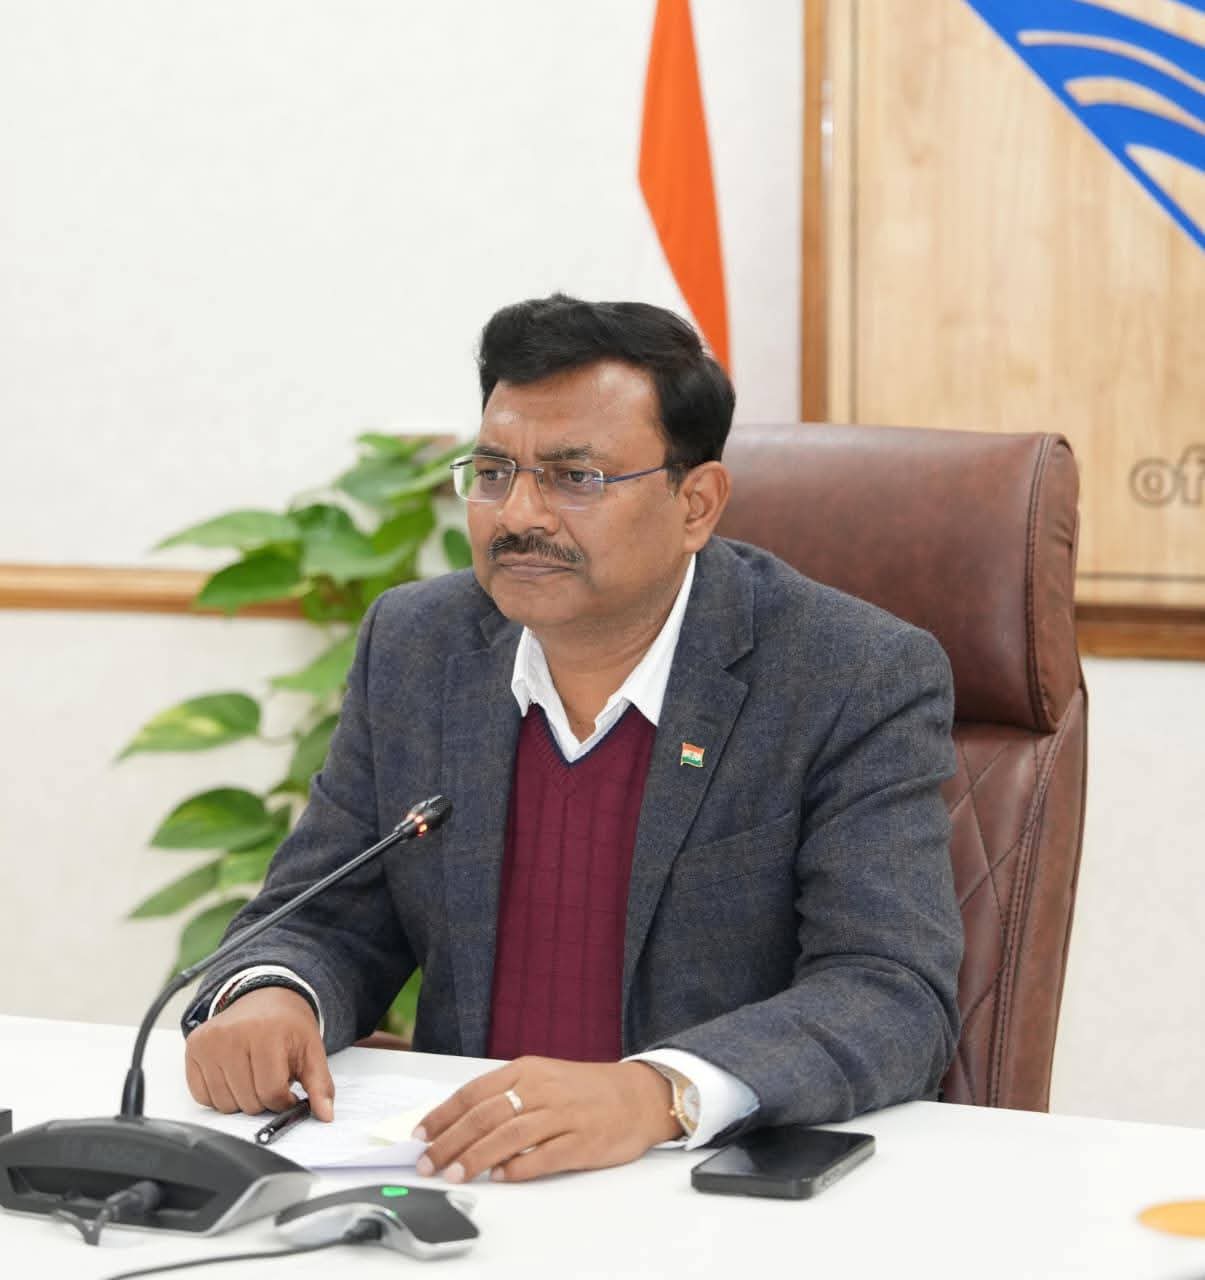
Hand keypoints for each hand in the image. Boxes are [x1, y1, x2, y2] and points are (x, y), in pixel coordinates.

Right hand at [183, 987, 334, 1120]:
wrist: (264, 996)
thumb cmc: (287, 1025)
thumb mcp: (311, 1049)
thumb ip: (320, 1084)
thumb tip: (326, 1115)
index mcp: (267, 1031)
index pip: (271, 1092)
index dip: (284, 1100)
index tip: (288, 1092)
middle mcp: (233, 1034)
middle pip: (248, 1101)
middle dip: (264, 1099)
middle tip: (271, 1078)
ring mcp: (210, 1041)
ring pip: (224, 1104)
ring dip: (242, 1100)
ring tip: (253, 1075)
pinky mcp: (194, 1047)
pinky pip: (203, 1096)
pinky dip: (220, 1095)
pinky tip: (234, 1076)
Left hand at [412, 1057, 680, 1183]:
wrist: (638, 1095)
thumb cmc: (584, 1090)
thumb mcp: (543, 1078)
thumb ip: (506, 1096)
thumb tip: (461, 1125)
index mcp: (527, 1070)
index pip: (475, 1092)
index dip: (443, 1115)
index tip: (421, 1135)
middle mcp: (542, 1089)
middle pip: (486, 1115)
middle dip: (450, 1141)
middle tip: (427, 1162)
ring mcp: (563, 1115)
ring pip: (509, 1136)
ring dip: (476, 1157)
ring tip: (454, 1173)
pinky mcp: (582, 1142)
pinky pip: (543, 1157)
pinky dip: (517, 1168)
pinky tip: (499, 1178)